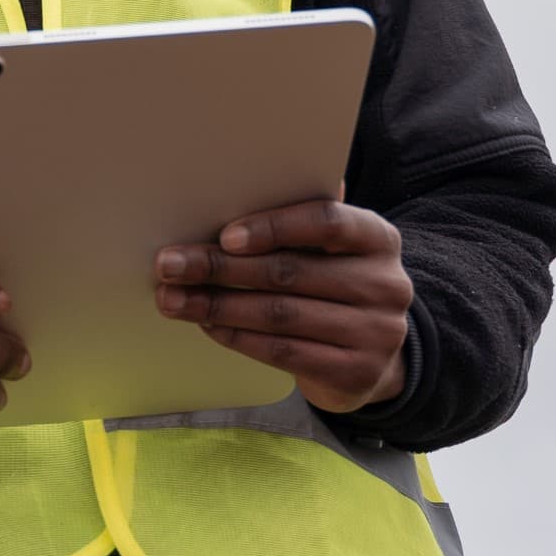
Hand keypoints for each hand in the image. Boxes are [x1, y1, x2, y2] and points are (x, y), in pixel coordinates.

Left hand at [154, 196, 411, 414]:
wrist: (373, 359)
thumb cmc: (337, 286)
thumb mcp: (334, 250)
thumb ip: (303, 220)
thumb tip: (238, 180)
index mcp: (379, 238)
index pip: (327, 221)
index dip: (274, 227)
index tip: (224, 236)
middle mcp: (385, 284)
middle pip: (290, 272)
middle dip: (220, 268)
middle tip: (170, 265)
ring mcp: (376, 334)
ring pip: (280, 316)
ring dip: (217, 305)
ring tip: (174, 299)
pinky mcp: (356, 375)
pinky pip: (283, 352)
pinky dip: (238, 337)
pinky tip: (208, 325)